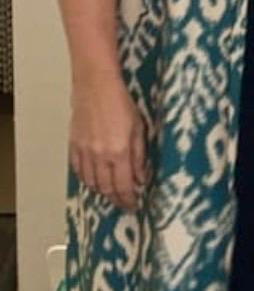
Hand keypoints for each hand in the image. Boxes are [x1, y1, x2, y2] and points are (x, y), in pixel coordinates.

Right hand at [69, 70, 147, 211]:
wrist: (96, 86)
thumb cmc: (121, 102)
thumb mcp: (139, 127)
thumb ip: (140, 155)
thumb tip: (141, 177)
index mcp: (119, 152)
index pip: (124, 185)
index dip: (129, 199)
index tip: (133, 205)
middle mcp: (100, 156)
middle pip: (106, 188)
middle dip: (116, 198)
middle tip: (124, 202)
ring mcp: (85, 152)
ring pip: (92, 182)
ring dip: (102, 191)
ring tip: (112, 193)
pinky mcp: (74, 146)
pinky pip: (79, 171)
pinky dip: (87, 180)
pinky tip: (95, 180)